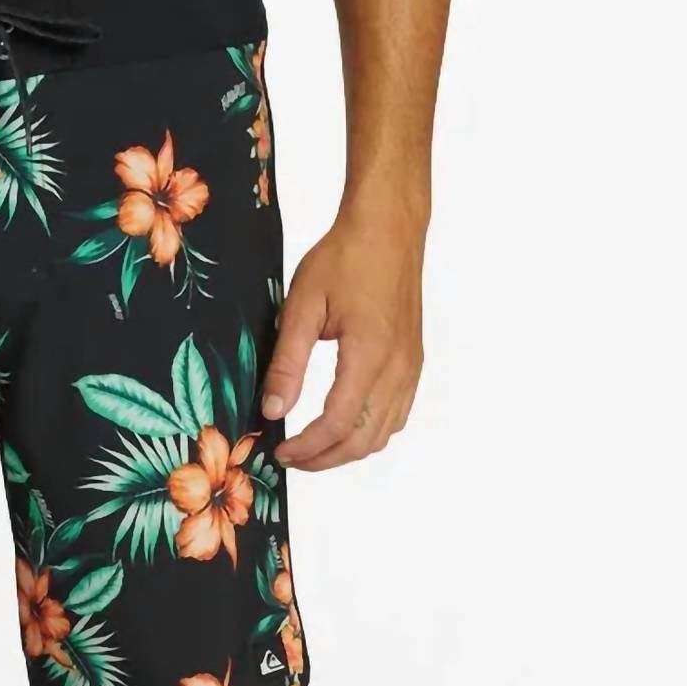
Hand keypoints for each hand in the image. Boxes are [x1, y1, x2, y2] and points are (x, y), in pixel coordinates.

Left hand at [261, 209, 425, 470]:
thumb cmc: (345, 257)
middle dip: (324, 458)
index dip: (307, 447)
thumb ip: (287, 363)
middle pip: (363, 440)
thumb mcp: (303, 306)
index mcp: (369, 354)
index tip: (279, 450)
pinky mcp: (414, 362)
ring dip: (347, 450)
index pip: (338, 424)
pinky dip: (369, 432)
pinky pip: (396, 415)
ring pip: (383, 434)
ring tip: (312, 448)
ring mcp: (411, 367)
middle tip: (290, 457)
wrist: (389, 227)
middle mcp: (398, 367)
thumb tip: (272, 410)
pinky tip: (343, 426)